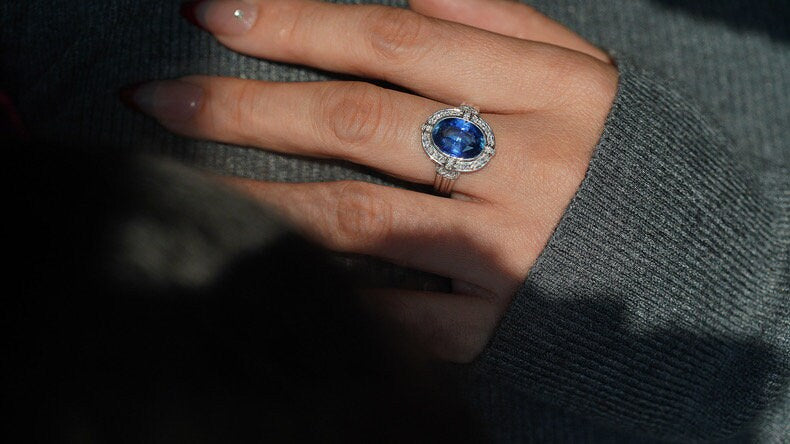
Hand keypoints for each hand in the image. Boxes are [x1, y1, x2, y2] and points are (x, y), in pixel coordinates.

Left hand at [125, 0, 617, 361]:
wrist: (686, 259)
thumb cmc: (612, 151)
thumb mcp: (579, 68)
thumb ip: (498, 19)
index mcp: (544, 88)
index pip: (393, 38)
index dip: (294, 22)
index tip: (212, 12)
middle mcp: (522, 165)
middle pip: (356, 122)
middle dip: (246, 105)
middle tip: (158, 94)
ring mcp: (505, 251)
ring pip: (355, 216)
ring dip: (255, 194)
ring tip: (175, 178)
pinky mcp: (494, 325)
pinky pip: (391, 310)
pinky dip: (320, 287)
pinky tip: (255, 267)